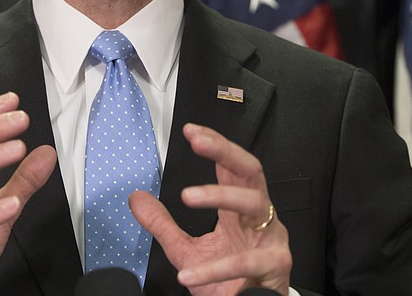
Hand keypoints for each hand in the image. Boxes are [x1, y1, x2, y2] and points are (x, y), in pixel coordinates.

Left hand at [130, 123, 291, 295]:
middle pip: (250, 170)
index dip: (215, 144)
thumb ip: (163, 224)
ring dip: (220, 195)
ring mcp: (270, 239)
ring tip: (187, 196)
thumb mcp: (187, 250)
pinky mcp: (274, 266)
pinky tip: (188, 273)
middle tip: (199, 141)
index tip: (191, 131)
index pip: (230, 166)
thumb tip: (137, 198)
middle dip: (225, 151)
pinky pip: (244, 262)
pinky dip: (215, 268)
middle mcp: (259, 217)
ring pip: (253, 203)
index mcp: (239, 209)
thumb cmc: (228, 281)